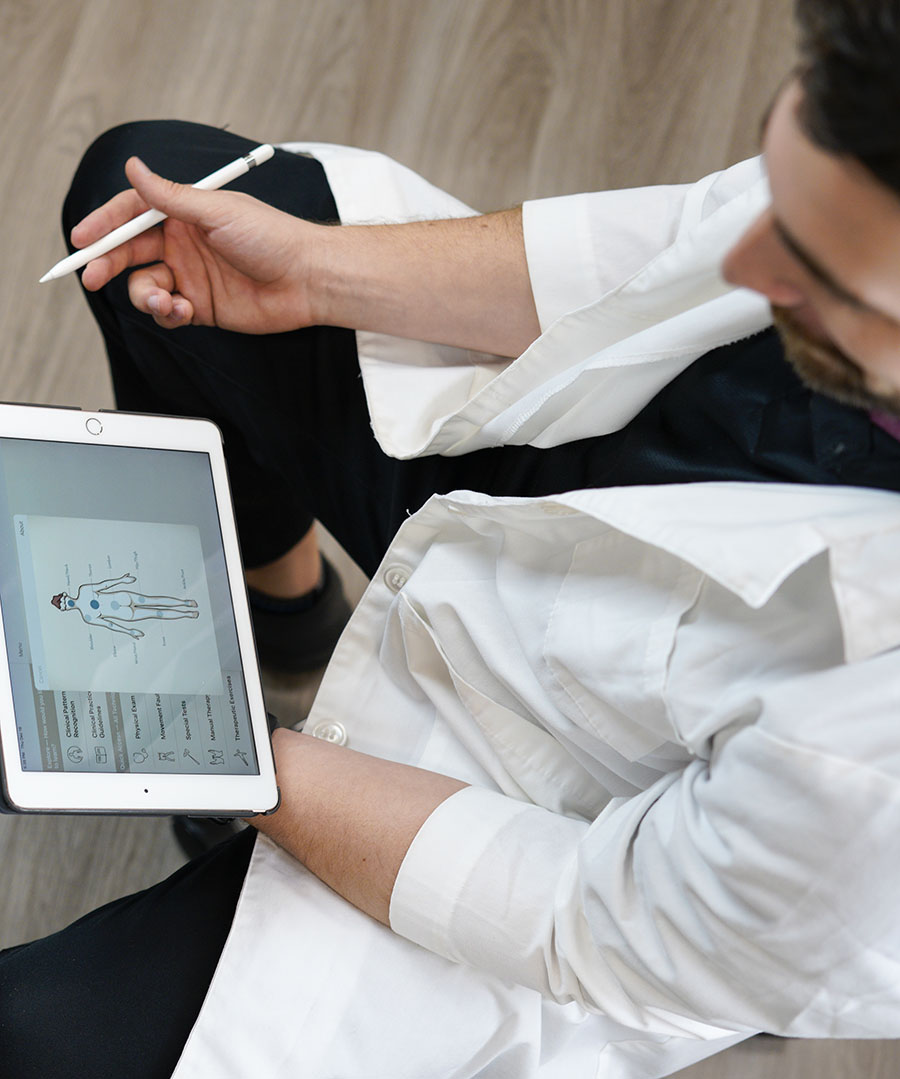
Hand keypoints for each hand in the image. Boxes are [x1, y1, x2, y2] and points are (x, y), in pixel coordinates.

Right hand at [70, 156, 322, 333]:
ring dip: (144, 295)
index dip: (104, 225)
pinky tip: (182, 311)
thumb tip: (133, 166)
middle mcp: (184, 243)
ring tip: (163, 300)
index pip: (132, 214)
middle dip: (108, 264)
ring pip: (146, 285)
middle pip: (130, 252)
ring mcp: (192, 276)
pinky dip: (167, 313)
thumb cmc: (271, 237)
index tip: (81, 238)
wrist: (307, 279)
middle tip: (91, 277)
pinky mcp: (202, 307)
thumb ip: (169, 196)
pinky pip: (168, 312)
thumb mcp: (216, 211)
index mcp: (185, 213)